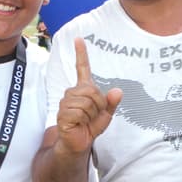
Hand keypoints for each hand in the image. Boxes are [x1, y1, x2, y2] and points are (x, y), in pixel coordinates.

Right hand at [55, 39, 121, 155]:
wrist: (78, 143)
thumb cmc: (89, 126)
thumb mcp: (106, 115)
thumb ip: (112, 103)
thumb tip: (118, 91)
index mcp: (83, 89)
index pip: (82, 68)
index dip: (81, 54)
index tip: (79, 39)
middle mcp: (73, 92)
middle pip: (92, 90)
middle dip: (99, 104)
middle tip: (94, 114)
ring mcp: (66, 102)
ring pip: (86, 101)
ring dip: (91, 113)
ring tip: (86, 120)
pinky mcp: (62, 113)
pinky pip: (79, 111)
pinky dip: (84, 119)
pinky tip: (79, 123)